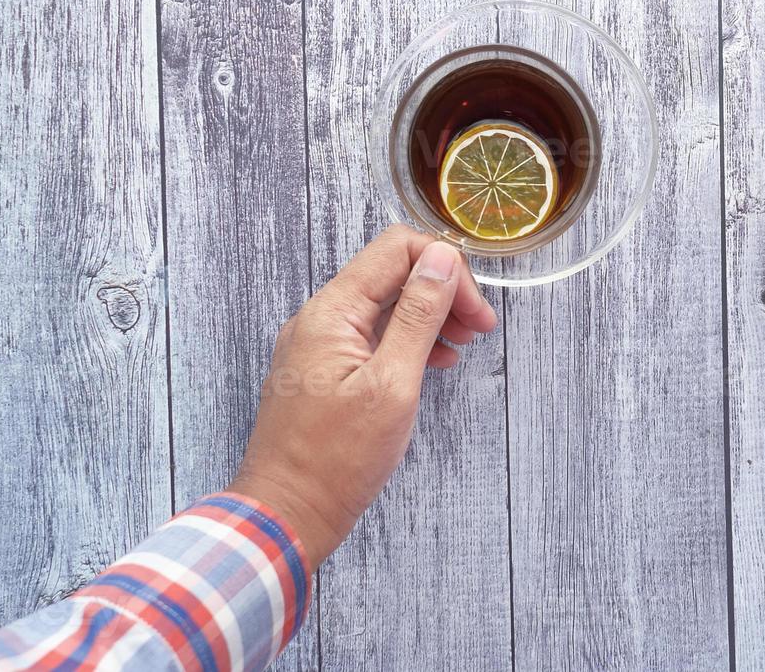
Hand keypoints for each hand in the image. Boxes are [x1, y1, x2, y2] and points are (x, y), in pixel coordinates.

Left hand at [227, 225, 496, 567]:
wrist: (285, 516)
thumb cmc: (335, 461)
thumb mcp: (392, 385)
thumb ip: (419, 317)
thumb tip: (440, 259)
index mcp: (332, 312)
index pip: (397, 249)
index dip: (446, 269)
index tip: (474, 310)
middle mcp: (320, 318)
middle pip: (393, 273)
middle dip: (443, 291)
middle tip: (479, 329)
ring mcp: (320, 344)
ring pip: (385, 304)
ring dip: (430, 316)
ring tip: (462, 347)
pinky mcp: (325, 369)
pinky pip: (372, 334)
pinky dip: (409, 340)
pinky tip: (434, 363)